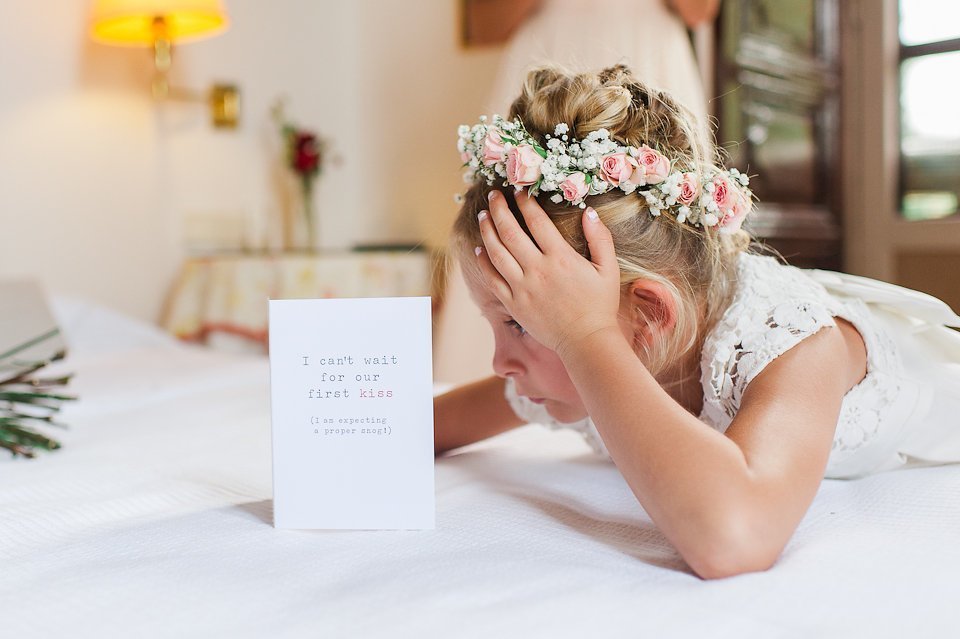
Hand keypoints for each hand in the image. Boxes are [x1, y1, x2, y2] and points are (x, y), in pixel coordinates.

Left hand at [475, 190, 622, 359]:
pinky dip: (484, 263)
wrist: (586, 341)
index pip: (537, 221)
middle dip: (499, 210)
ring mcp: (522, 288)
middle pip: (510, 232)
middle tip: (493, 196)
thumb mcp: (608, 269)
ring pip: (497, 253)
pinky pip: (493, 280)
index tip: (519, 190)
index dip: (525, 202)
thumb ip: (600, 238)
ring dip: (487, 232)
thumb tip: (588, 211)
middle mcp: (537, 270)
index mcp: (560, 258)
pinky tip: (479, 250)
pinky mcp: (514, 304)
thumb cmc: (600, 305)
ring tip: (482, 217)